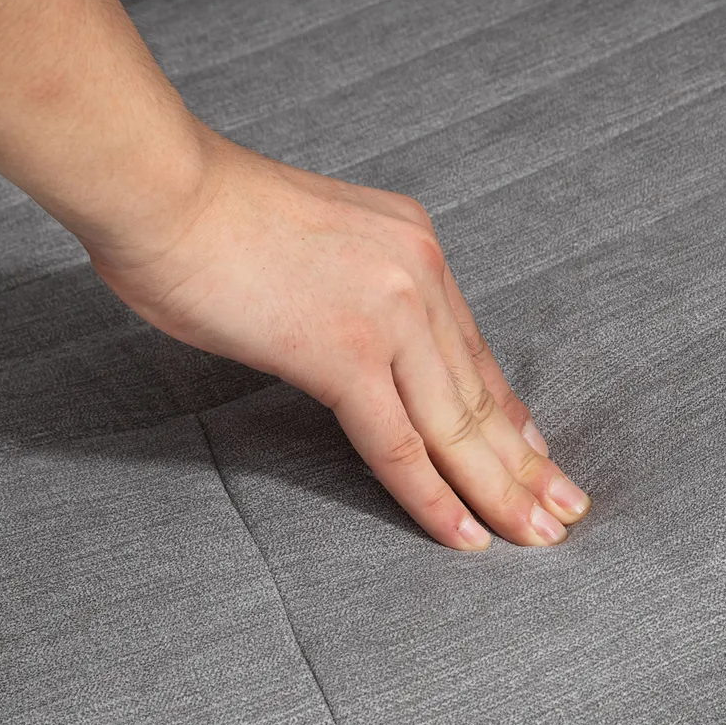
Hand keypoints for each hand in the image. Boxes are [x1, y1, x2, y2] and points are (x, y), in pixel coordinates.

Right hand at [89, 132, 590, 549]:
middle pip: (480, 395)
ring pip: (456, 428)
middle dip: (526, 465)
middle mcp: (417, 277)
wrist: (159, 187)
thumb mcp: (315, 242)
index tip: (539, 457)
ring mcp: (386, 316)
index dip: (510, 415)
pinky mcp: (344, 354)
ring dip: (500, 493)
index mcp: (413, 245)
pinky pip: (399, 446)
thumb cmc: (210, 216)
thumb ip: (353, 290)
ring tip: (539, 537)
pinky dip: (434, 499)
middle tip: (566, 514)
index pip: (474, 352)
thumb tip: (358, 344)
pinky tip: (466, 537)